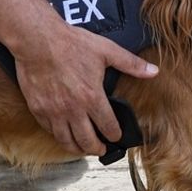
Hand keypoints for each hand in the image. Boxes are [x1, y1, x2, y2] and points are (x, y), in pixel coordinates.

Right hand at [13, 21, 157, 155]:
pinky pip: (49, 130)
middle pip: (87, 141)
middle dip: (97, 149)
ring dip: (77, 148)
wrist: (38, 40)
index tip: (116, 136)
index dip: (115, 135)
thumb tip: (153, 71)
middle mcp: (73, 109)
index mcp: (92, 97)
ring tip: (83, 148)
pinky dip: (58, 136)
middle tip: (101, 149)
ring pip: (67, 141)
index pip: (108, 127)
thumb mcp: (106, 50)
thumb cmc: (71, 43)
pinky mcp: (38, 110)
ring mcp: (54, 112)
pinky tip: (63, 134)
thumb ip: (131, 64)